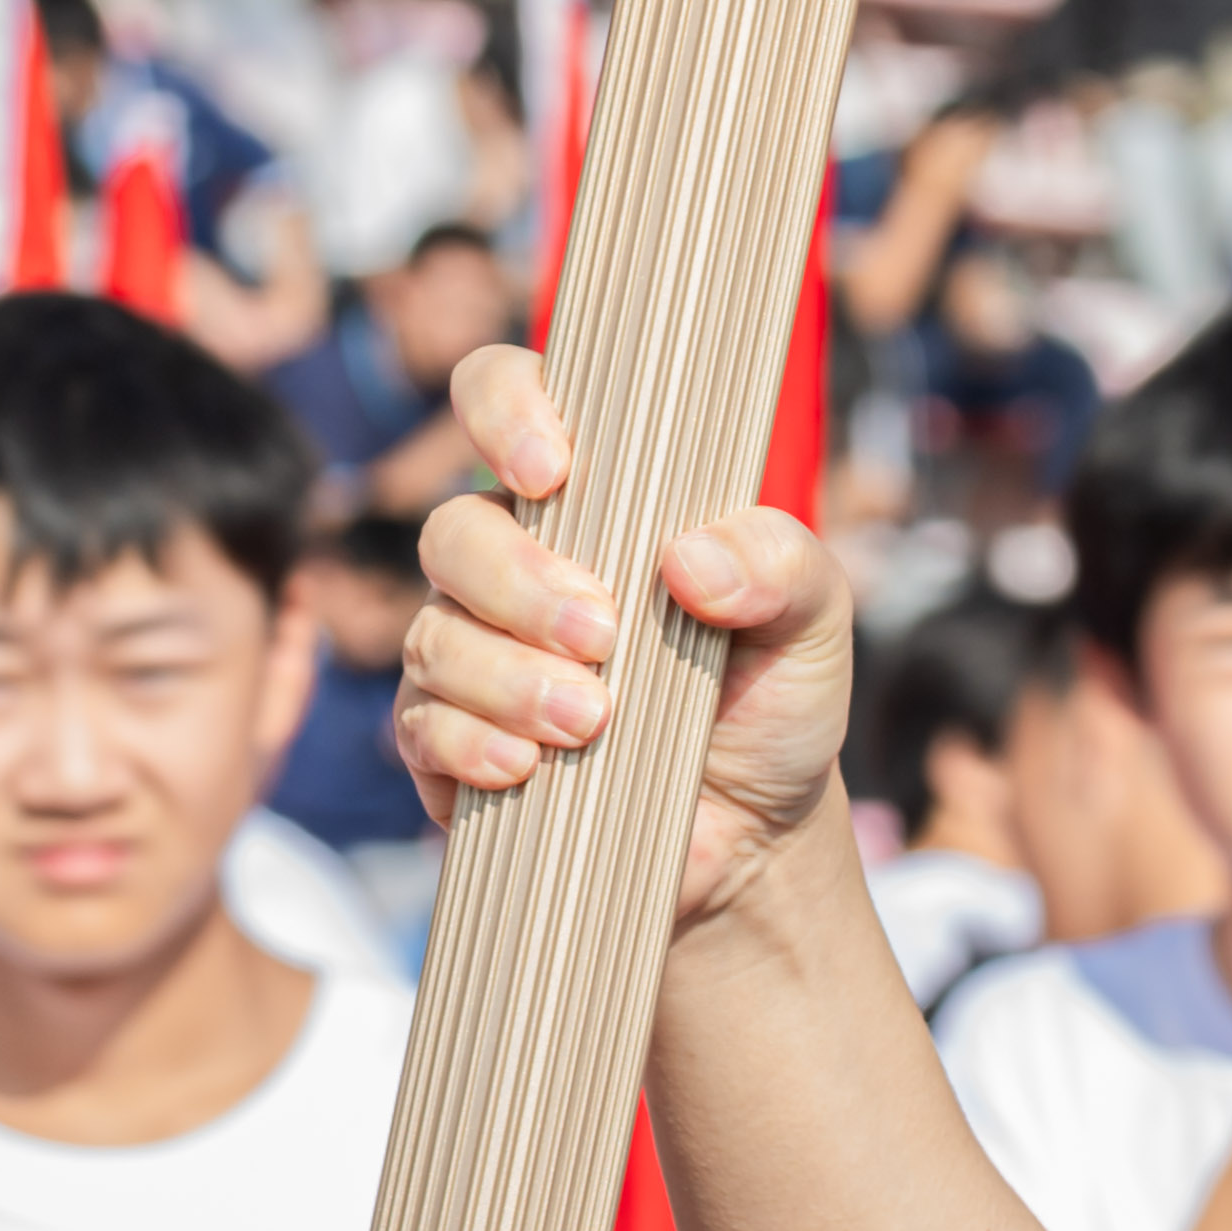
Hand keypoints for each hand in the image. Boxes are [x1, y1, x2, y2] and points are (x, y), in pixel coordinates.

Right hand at [397, 344, 855, 925]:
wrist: (756, 831)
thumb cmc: (770, 695)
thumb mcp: (812, 620)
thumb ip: (780, 563)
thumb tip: (693, 561)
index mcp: (592, 500)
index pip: (503, 399)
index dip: (504, 409)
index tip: (551, 468)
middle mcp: (515, 564)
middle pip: (454, 534)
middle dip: (520, 583)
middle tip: (604, 636)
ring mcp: (474, 654)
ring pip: (434, 638)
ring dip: (506, 678)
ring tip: (591, 720)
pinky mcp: (452, 744)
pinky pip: (420, 729)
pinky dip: (468, 745)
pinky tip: (525, 769)